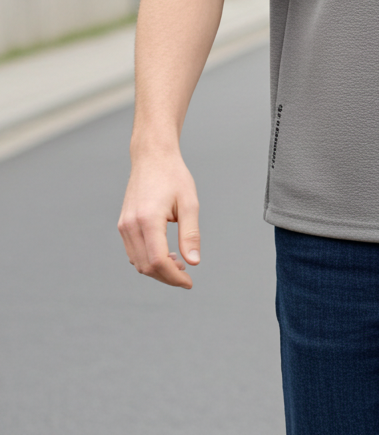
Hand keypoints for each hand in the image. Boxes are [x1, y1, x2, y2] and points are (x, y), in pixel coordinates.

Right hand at [118, 149, 200, 288]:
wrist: (152, 157)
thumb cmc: (174, 176)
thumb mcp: (190, 203)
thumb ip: (191, 234)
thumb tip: (194, 262)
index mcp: (148, 220)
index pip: (157, 261)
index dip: (173, 276)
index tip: (189, 282)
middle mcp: (131, 225)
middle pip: (145, 266)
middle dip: (166, 276)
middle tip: (186, 274)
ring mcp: (124, 226)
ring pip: (137, 262)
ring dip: (157, 269)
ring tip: (178, 263)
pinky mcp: (123, 224)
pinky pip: (133, 251)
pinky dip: (147, 259)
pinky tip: (165, 253)